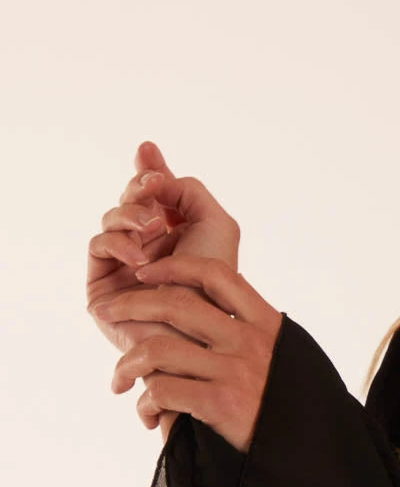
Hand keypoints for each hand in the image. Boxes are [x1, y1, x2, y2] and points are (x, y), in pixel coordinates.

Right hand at [87, 141, 241, 436]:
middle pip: (130, 199)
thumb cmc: (215, 287)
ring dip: (130, 214)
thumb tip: (154, 172)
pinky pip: (97, 245)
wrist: (200, 335)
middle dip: (140, 186)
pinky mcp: (104, 285)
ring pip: (111, 218)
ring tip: (152, 226)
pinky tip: (140, 256)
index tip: (148, 151)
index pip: (154, 194)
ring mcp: (125, 265)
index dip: (149, 169)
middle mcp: (150, 247)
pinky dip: (118, 242)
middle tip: (154, 186)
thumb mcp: (216, 225)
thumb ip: (188, 190)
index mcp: (178, 234)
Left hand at [90, 254, 282, 454]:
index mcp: (267, 324)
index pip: (216, 275)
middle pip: (175, 304)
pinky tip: (149, 417)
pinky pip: (162, 392)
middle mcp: (249, 341)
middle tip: (107, 312)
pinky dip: (146, 405)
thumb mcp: (291, 356)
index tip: (147, 274)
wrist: (317, 451)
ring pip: (158, 350)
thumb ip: (262, 333)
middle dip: (130, 304)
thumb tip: (230, 311)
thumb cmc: (300, 407)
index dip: (174, 266)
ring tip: (120, 382)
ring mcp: (234, 372)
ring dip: (127, 365)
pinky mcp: (221, 406)